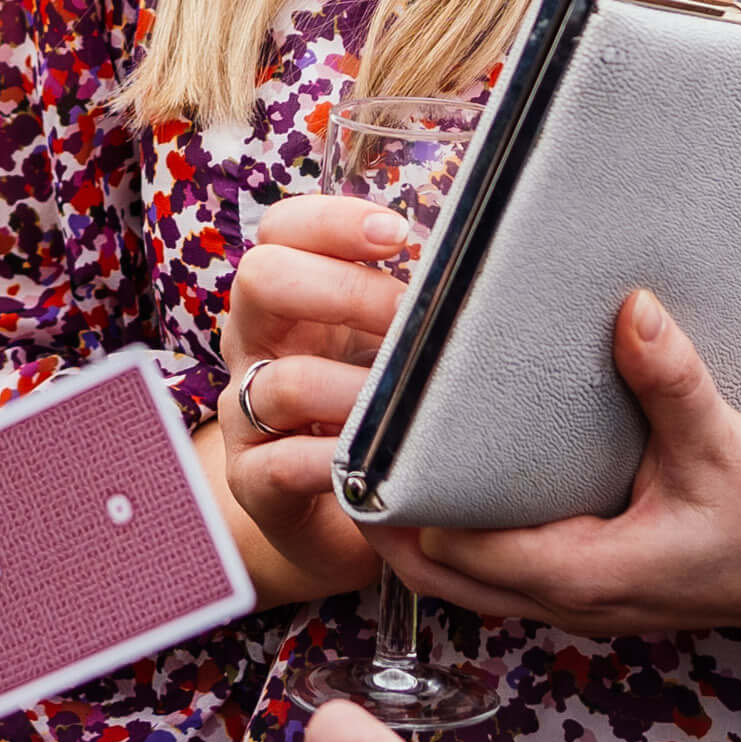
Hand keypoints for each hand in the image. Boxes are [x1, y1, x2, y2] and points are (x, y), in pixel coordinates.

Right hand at [210, 190, 416, 603]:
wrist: (348, 520)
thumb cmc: (380, 417)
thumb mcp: (393, 350)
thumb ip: (417, 307)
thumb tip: (495, 253)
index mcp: (289, 301)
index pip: (284, 231)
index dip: (333, 221)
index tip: (399, 233)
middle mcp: (255, 345)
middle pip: (261, 279)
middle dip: (345, 291)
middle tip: (409, 317)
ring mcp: (246, 414)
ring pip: (281, 381)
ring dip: (354, 391)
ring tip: (408, 408)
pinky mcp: (252, 481)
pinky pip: (282, 465)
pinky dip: (335, 463)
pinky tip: (381, 469)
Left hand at [373, 289, 740, 640]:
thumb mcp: (723, 443)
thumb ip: (670, 378)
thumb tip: (628, 306)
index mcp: (588, 574)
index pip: (462, 553)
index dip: (404, 511)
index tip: (361, 457)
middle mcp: (573, 602)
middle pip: (446, 579)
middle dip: (391, 529)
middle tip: (347, 457)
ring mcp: (584, 605)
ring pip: (472, 585)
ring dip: (424, 541)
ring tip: (383, 470)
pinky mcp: (598, 591)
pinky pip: (508, 578)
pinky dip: (468, 544)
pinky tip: (458, 491)